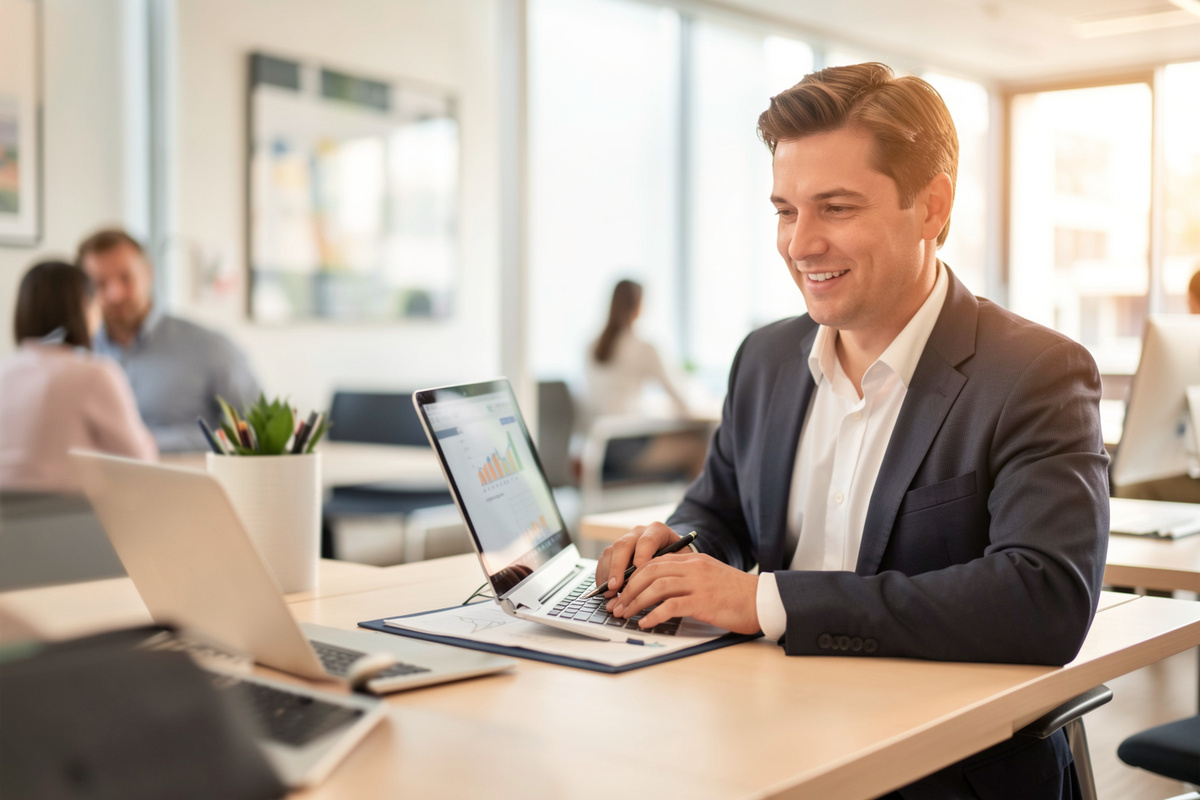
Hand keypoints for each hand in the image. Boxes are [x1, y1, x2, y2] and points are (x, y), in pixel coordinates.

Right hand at [595, 522, 678, 595]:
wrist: (672, 551)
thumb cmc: (678, 558)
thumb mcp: (681, 560)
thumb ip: (672, 569)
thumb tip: (660, 589)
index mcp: (657, 531)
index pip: (647, 541)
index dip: (641, 558)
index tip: (639, 576)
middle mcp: (638, 532)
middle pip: (623, 545)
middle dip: (617, 568)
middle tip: (615, 587)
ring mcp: (625, 540)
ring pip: (610, 552)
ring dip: (607, 574)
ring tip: (610, 593)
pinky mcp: (615, 550)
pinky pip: (603, 560)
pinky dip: (602, 576)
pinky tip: (605, 590)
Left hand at [608, 551, 759, 634]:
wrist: (761, 601)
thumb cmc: (735, 594)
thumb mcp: (708, 577)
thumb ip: (686, 577)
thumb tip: (657, 591)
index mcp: (693, 560)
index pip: (654, 562)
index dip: (634, 576)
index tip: (622, 591)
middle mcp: (693, 567)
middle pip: (650, 572)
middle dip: (629, 589)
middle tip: (617, 604)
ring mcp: (698, 583)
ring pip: (657, 587)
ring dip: (636, 602)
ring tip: (625, 615)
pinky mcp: (703, 601)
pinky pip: (671, 606)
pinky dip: (653, 615)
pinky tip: (645, 623)